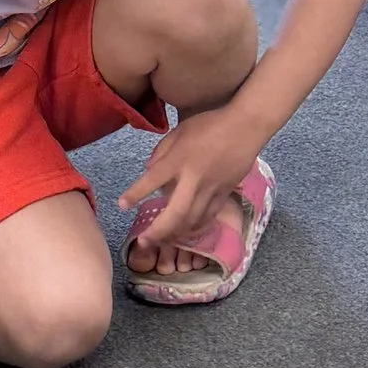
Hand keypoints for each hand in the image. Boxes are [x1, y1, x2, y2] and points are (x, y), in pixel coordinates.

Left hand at [118, 106, 255, 265]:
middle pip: (175, 212)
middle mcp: (194, 178)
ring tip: (161, 241)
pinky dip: (194, 228)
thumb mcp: (179, 131)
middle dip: (158, 231)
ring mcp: (211, 189)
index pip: (152, 179)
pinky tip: (185, 232)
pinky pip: (208, 217)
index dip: (135, 194)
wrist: (246, 127)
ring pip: (193, 221)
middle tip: (143, 242)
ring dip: (175, 235)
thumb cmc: (210, 124)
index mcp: (180, 159)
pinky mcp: (224, 194)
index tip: (122, 205)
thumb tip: (149, 171)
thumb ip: (161, 152)